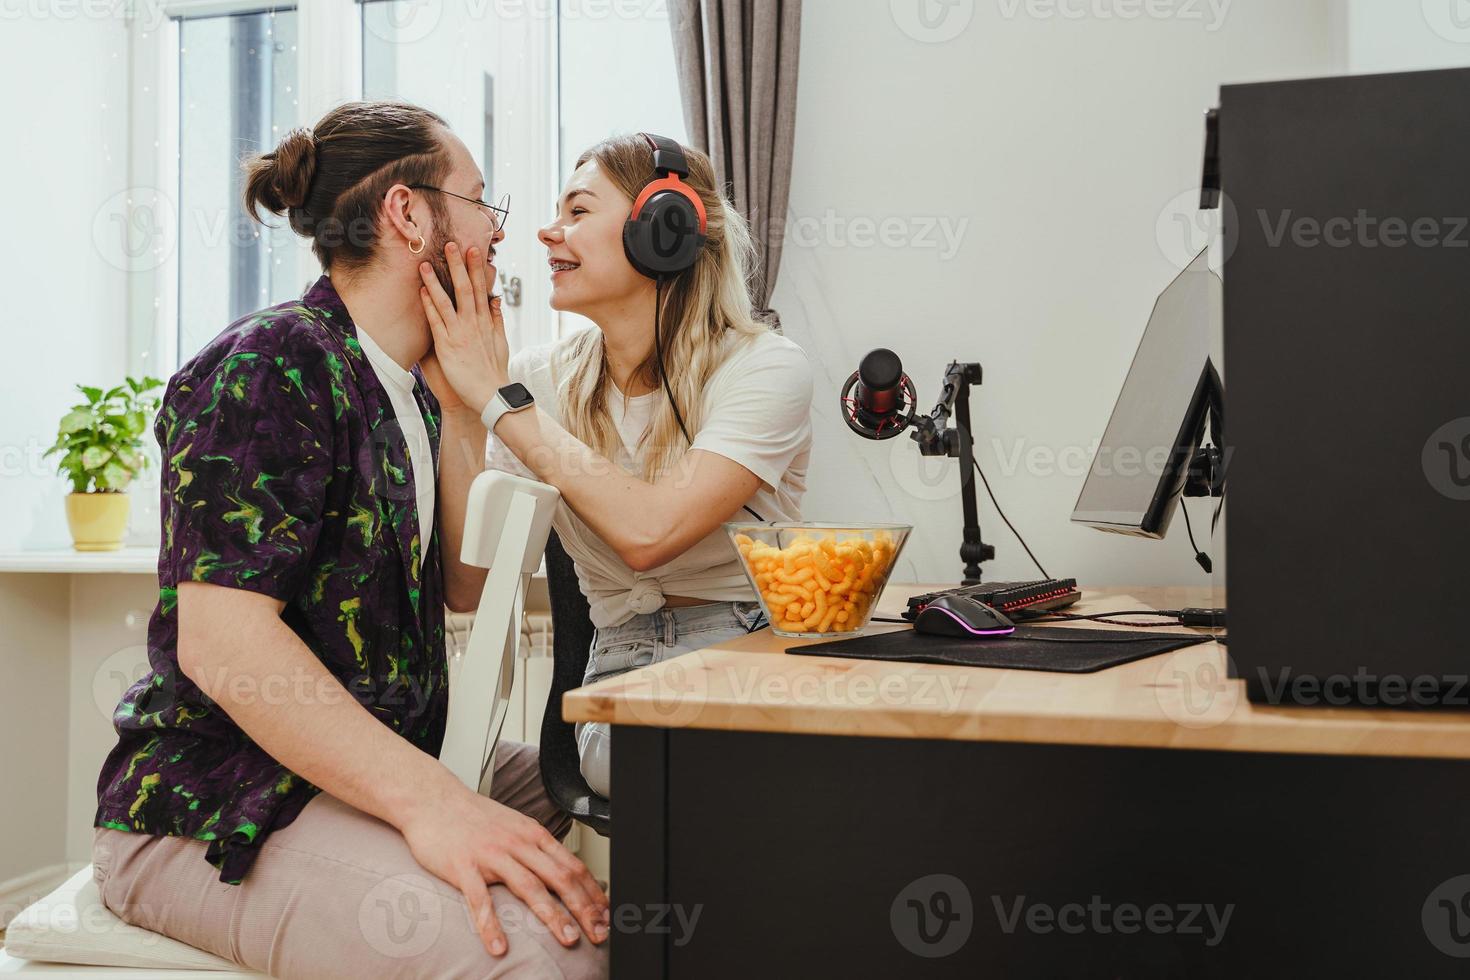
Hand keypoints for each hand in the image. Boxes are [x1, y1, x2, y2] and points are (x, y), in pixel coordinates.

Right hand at [399, 782, 609, 957]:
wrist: (433, 799)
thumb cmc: (473, 817)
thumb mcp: (514, 826)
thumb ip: (536, 848)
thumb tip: (561, 872)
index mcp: (533, 834)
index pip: (572, 866)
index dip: (593, 892)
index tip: (606, 914)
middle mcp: (518, 843)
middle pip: (560, 878)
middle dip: (584, 908)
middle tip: (598, 933)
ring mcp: (491, 855)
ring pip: (530, 887)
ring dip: (553, 916)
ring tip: (568, 939)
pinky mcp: (463, 866)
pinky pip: (480, 900)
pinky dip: (491, 926)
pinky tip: (499, 946)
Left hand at [418, 242, 510, 415]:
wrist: (490, 394)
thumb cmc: (494, 371)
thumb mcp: (501, 343)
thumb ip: (497, 319)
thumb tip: (496, 300)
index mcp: (486, 322)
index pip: (481, 289)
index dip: (476, 268)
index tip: (473, 250)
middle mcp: (473, 324)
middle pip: (465, 288)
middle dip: (457, 266)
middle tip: (450, 245)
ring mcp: (460, 333)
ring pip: (447, 302)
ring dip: (435, 281)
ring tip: (425, 264)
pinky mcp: (447, 346)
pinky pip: (436, 322)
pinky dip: (429, 306)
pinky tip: (421, 292)